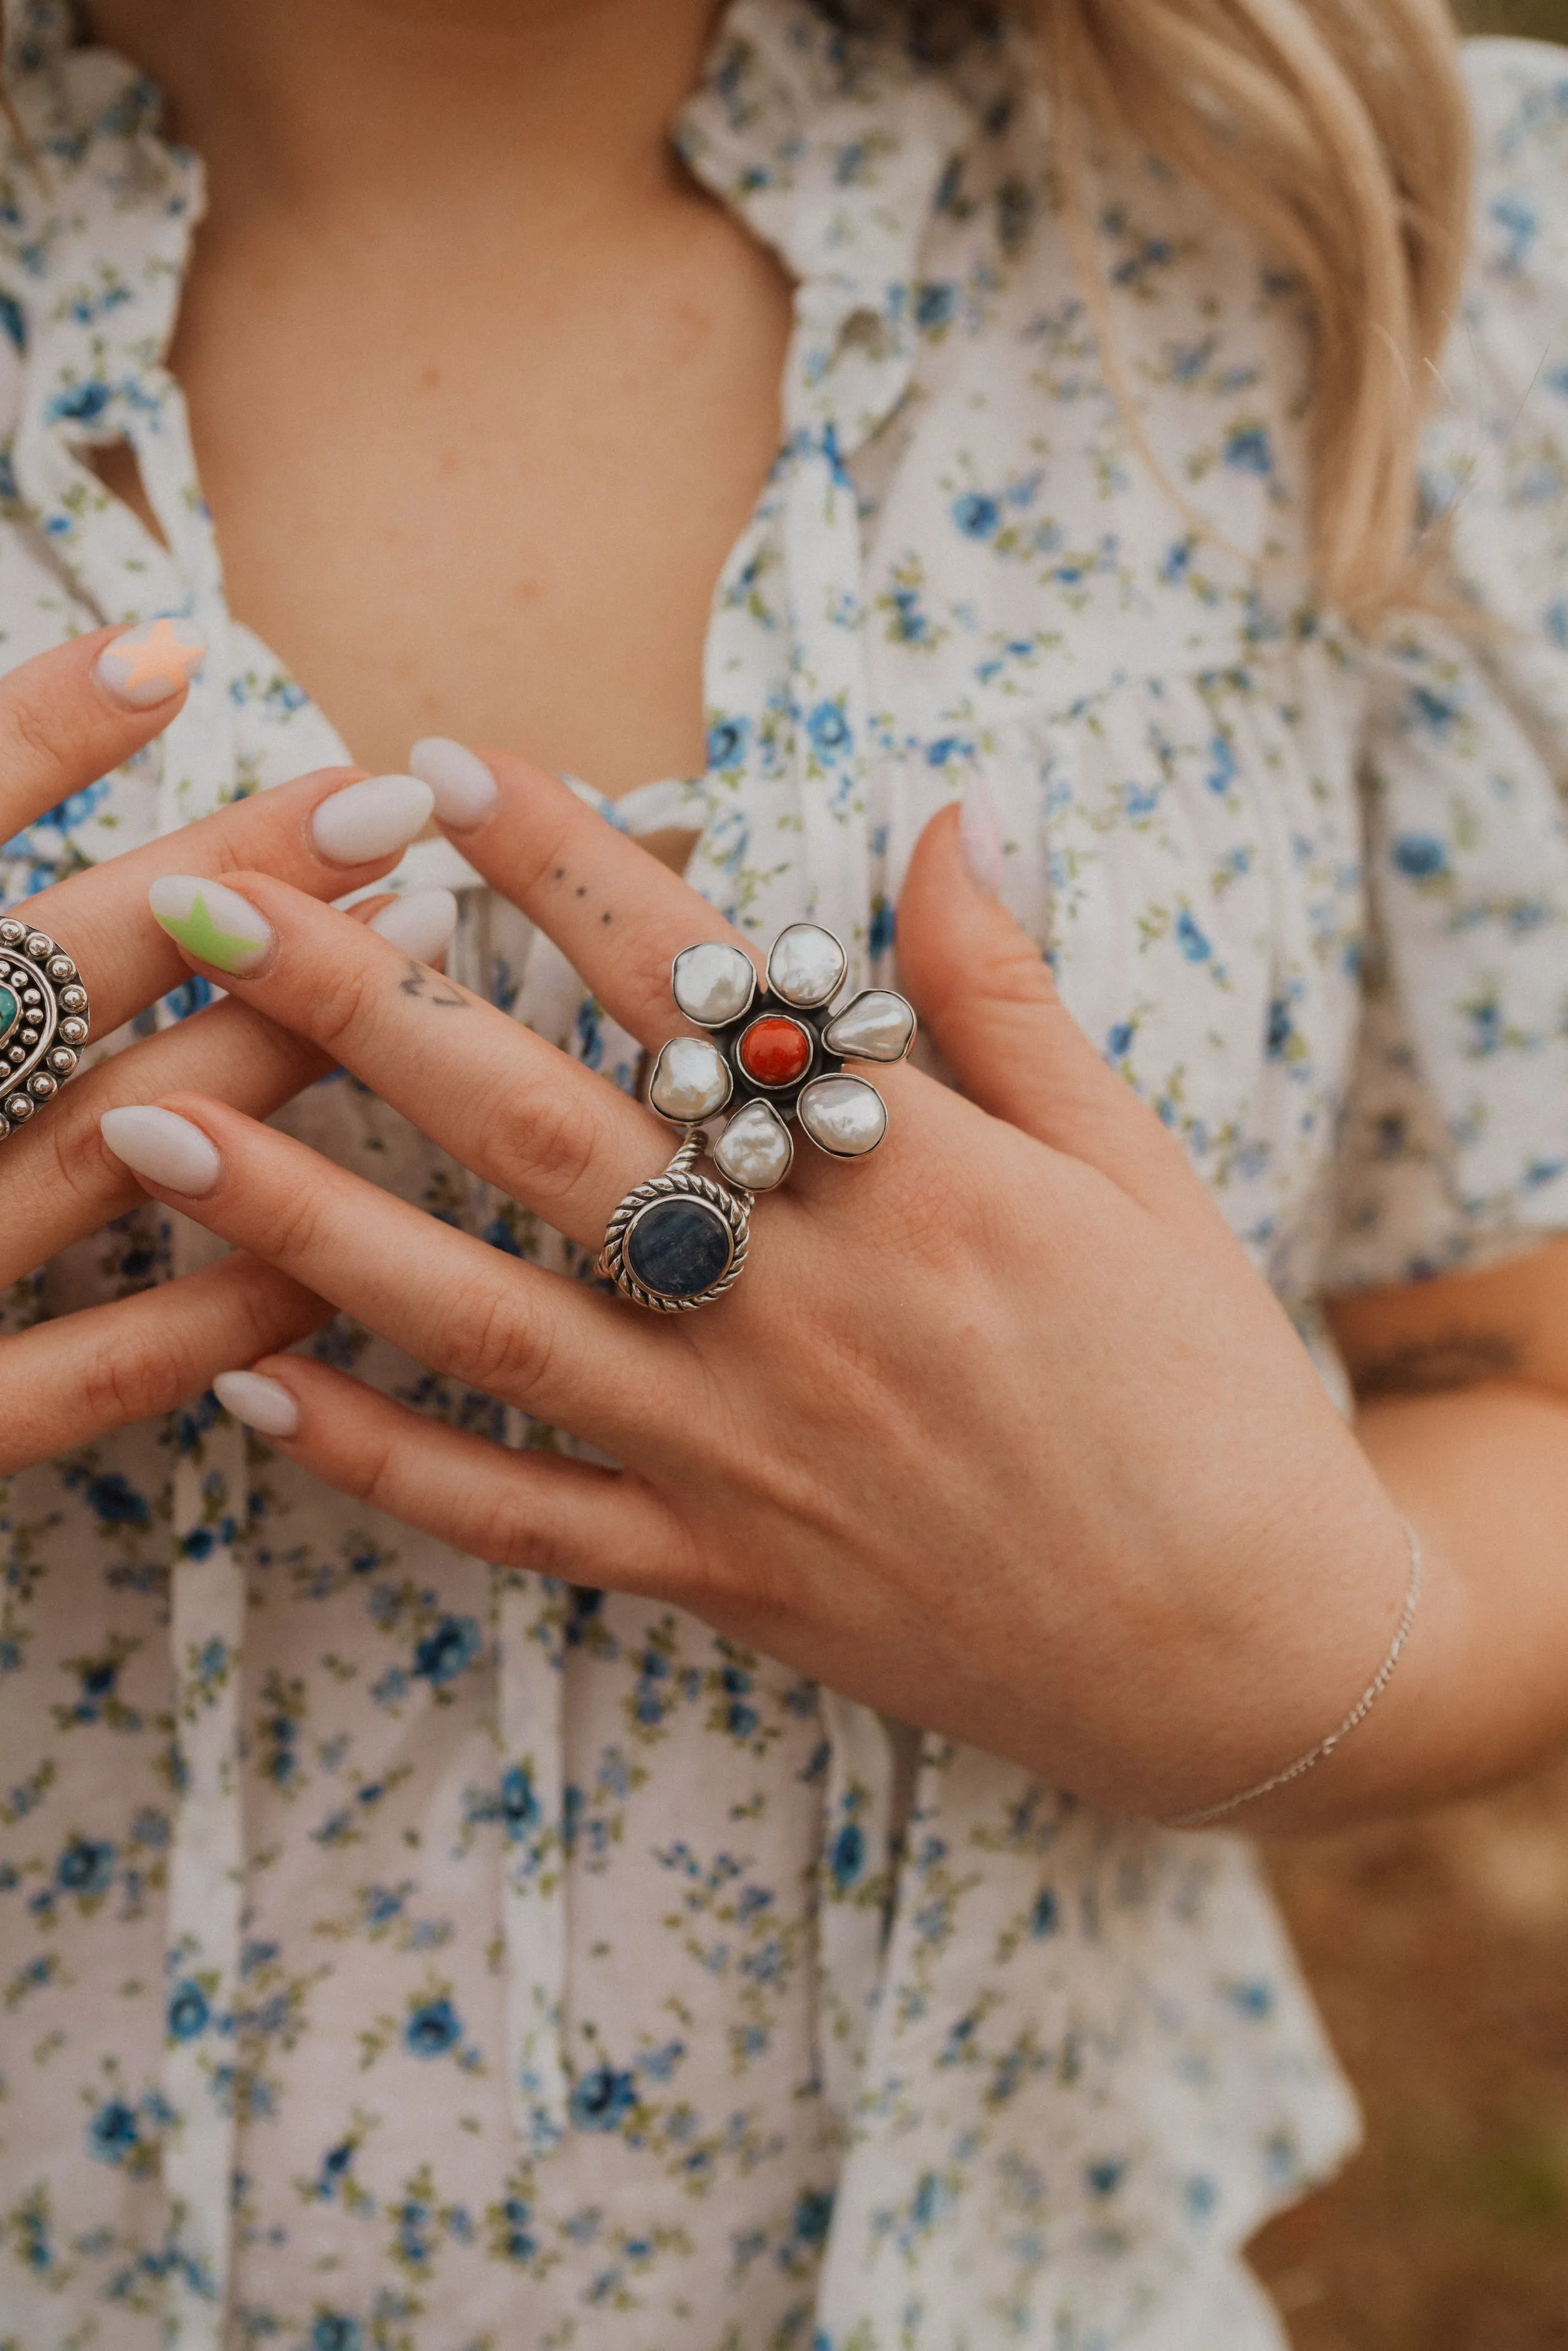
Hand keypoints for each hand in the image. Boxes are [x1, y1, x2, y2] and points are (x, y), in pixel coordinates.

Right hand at [0, 625, 450, 1471]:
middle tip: (377, 804)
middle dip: (226, 891)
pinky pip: (95, 1373)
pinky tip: (328, 1242)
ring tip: (400, 946)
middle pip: (47, 983)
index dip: (36, 737)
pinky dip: (217, 1304)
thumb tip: (91, 698)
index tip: (171, 652)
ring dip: (263, 1053)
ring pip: (105, 1150)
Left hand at [101, 750, 1416, 1821]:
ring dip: (306, 1219)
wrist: (1246, 1652)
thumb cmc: (1206, 1393)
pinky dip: (384, 1464)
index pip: (699, 979)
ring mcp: (742, 1456)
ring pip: (485, 1321)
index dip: (559, 856)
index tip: (438, 764)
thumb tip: (947, 817)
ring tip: (155, 1125)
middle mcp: (801, 1306)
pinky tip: (254, 1391)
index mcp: (914, 1183)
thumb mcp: (1136, 1171)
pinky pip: (519, 1522)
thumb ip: (1006, 999)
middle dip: (363, 1005)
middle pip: (541, 1129)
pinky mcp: (719, 1577)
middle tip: (210, 905)